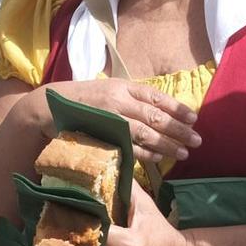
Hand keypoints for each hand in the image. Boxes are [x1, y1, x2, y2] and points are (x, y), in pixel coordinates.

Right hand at [40, 80, 200, 164]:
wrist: (48, 106)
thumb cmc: (81, 99)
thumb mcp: (106, 89)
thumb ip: (129, 96)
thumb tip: (158, 109)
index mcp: (122, 86)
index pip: (156, 97)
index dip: (177, 108)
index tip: (194, 118)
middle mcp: (118, 100)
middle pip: (156, 116)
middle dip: (179, 130)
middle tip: (197, 141)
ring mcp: (109, 119)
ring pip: (146, 133)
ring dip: (167, 144)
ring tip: (183, 153)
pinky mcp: (101, 136)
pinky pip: (128, 147)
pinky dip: (145, 154)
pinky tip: (158, 159)